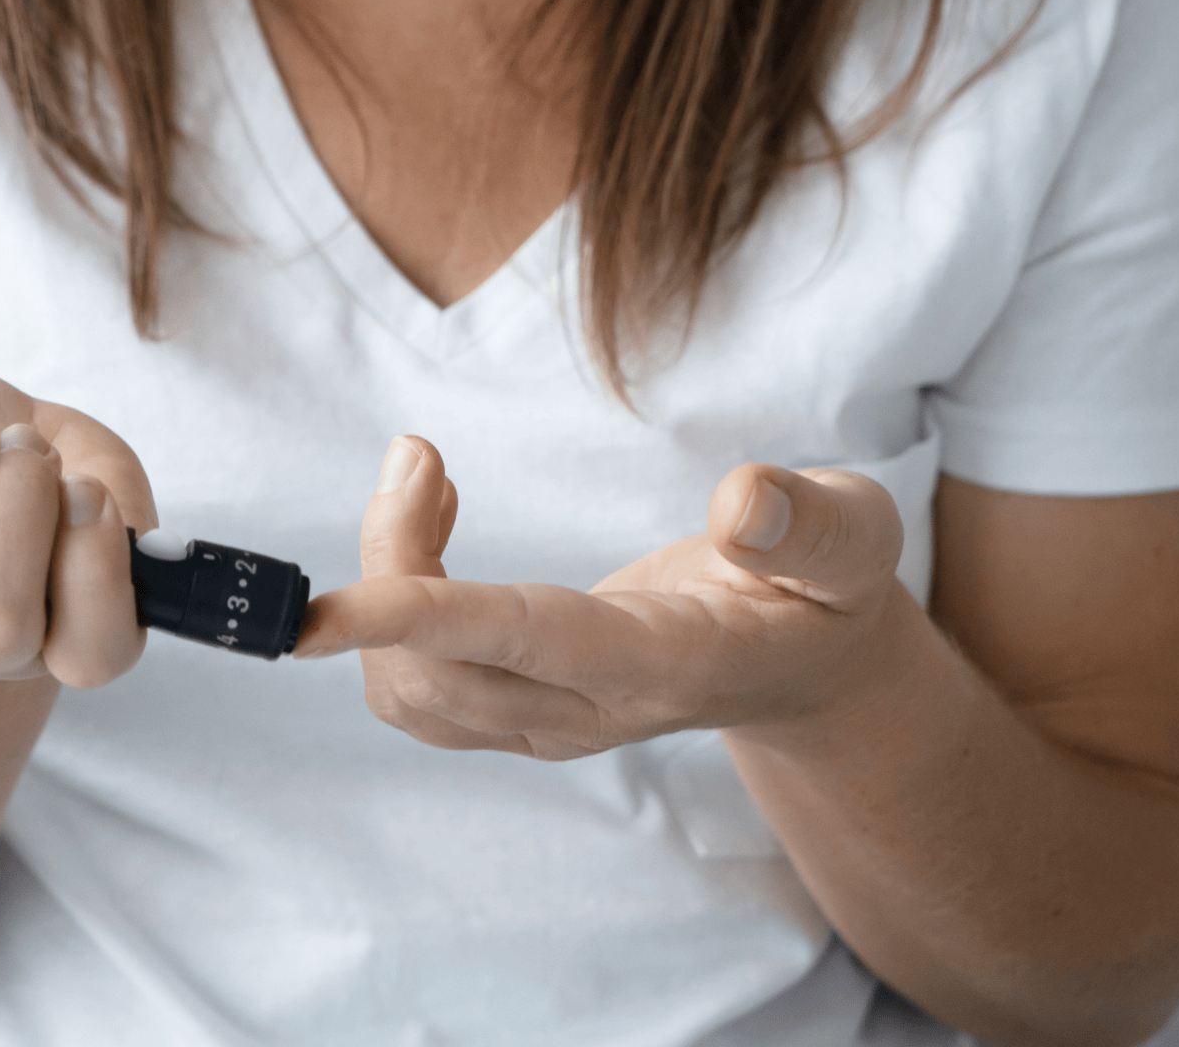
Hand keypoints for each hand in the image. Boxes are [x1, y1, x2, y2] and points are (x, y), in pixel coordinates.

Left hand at [295, 436, 911, 758]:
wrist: (810, 669)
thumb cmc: (829, 590)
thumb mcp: (858, 542)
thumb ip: (810, 525)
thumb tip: (741, 502)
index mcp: (664, 665)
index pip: (520, 643)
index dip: (419, 618)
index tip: (320, 613)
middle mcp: (587, 714)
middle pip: (434, 668)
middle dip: (389, 555)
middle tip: (419, 454)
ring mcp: (545, 726)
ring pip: (406, 686)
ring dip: (384, 574)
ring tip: (427, 476)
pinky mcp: (515, 715)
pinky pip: (413, 681)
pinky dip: (392, 600)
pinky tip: (432, 520)